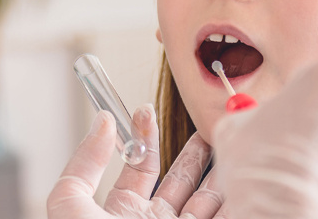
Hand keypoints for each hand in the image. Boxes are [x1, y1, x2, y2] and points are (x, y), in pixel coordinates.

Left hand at [47, 104, 228, 218]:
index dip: (145, 136)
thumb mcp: (70, 205)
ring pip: (209, 199)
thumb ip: (84, 164)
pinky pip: (229, 214)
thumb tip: (103, 123)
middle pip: (181, 181)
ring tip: (234, 141)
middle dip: (197, 152)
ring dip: (222, 171)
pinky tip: (247, 173)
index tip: (146, 109)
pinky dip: (239, 196)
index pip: (140, 167)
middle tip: (210, 124)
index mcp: (121, 214)